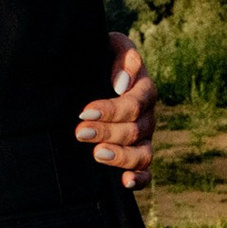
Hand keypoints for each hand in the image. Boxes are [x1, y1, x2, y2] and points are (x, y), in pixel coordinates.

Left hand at [76, 31, 156, 191]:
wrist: (87, 74)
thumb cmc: (97, 55)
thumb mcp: (107, 45)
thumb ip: (121, 55)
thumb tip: (122, 84)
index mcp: (142, 88)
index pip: (136, 102)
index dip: (112, 109)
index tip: (85, 111)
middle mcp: (146, 115)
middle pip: (135, 129)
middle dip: (107, 131)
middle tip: (80, 132)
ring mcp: (142, 138)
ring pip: (143, 153)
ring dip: (121, 156)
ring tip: (97, 154)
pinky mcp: (135, 156)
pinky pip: (146, 172)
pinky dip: (140, 179)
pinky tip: (125, 182)